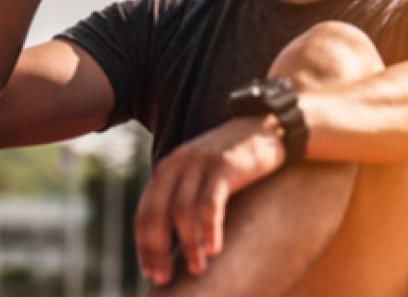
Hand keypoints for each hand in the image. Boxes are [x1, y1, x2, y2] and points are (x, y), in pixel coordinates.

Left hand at [134, 116, 285, 285]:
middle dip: (156, 251)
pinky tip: (214, 250)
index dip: (145, 247)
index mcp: (166, 170)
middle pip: (155, 214)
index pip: (144, 214)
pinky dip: (209, 229)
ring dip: (187, 245)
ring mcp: (199, 164)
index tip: (152, 275)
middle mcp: (177, 165)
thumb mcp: (200, 175)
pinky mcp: (223, 166)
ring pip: (182, 212)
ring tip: (196, 270)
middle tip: (164, 279)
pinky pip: (210, 203)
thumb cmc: (232, 161)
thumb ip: (183, 199)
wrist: (264, 126)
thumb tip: (174, 246)